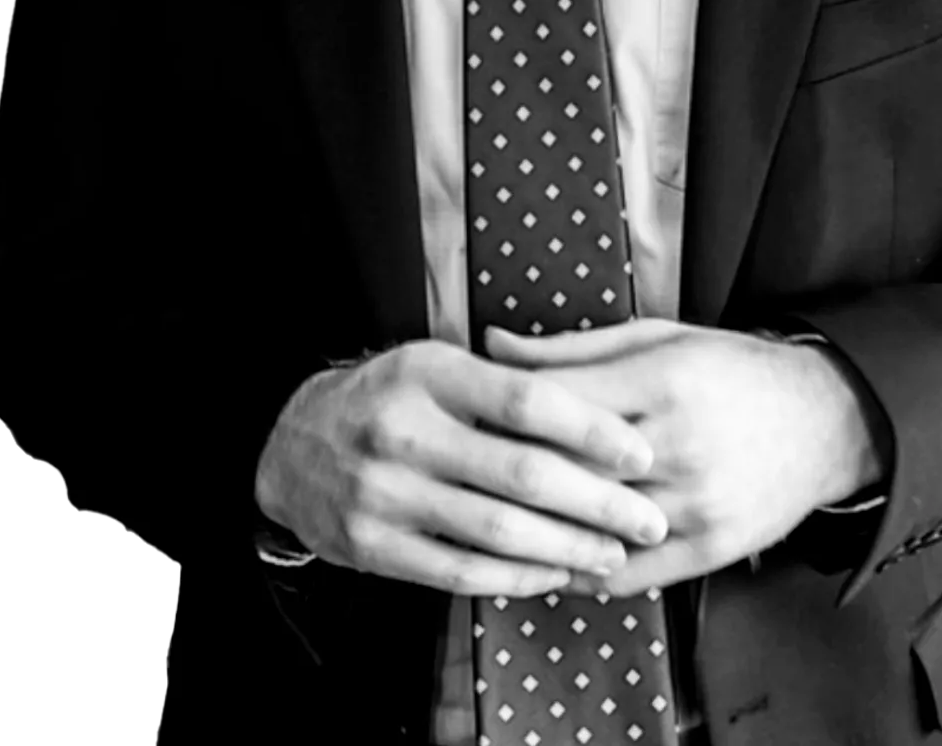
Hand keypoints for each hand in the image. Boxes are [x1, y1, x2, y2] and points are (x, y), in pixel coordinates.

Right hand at [253, 338, 669, 598]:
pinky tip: (555, 573)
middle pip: (521, 474)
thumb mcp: (435, 365)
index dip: (591, 429)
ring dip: (568, 548)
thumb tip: (599, 409)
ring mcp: (385, 494)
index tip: (641, 452)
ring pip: (497, 532)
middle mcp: (405, 431)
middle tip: (648, 517)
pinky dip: (517, 577)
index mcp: (429, 373)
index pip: (526, 400)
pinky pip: (461, 572)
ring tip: (614, 553)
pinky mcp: (374, 548)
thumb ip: (505, 381)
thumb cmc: (391, 397)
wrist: (292, 445)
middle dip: (597, 502)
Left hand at [485, 317, 864, 597]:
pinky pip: (630, 573)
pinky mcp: (712, 548)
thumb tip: (492, 345)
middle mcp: (679, 443)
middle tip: (462, 476)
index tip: (465, 418)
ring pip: (594, 526)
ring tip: (488, 525)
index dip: (503, 412)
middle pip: (570, 468)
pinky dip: (582, 572)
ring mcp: (697, 502)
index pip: (560, 401)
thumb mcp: (656, 337)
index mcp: (662, 379)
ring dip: (538, 531)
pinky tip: (548, 562)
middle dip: (510, 474)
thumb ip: (572, 347)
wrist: (822, 419)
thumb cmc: (728, 368)